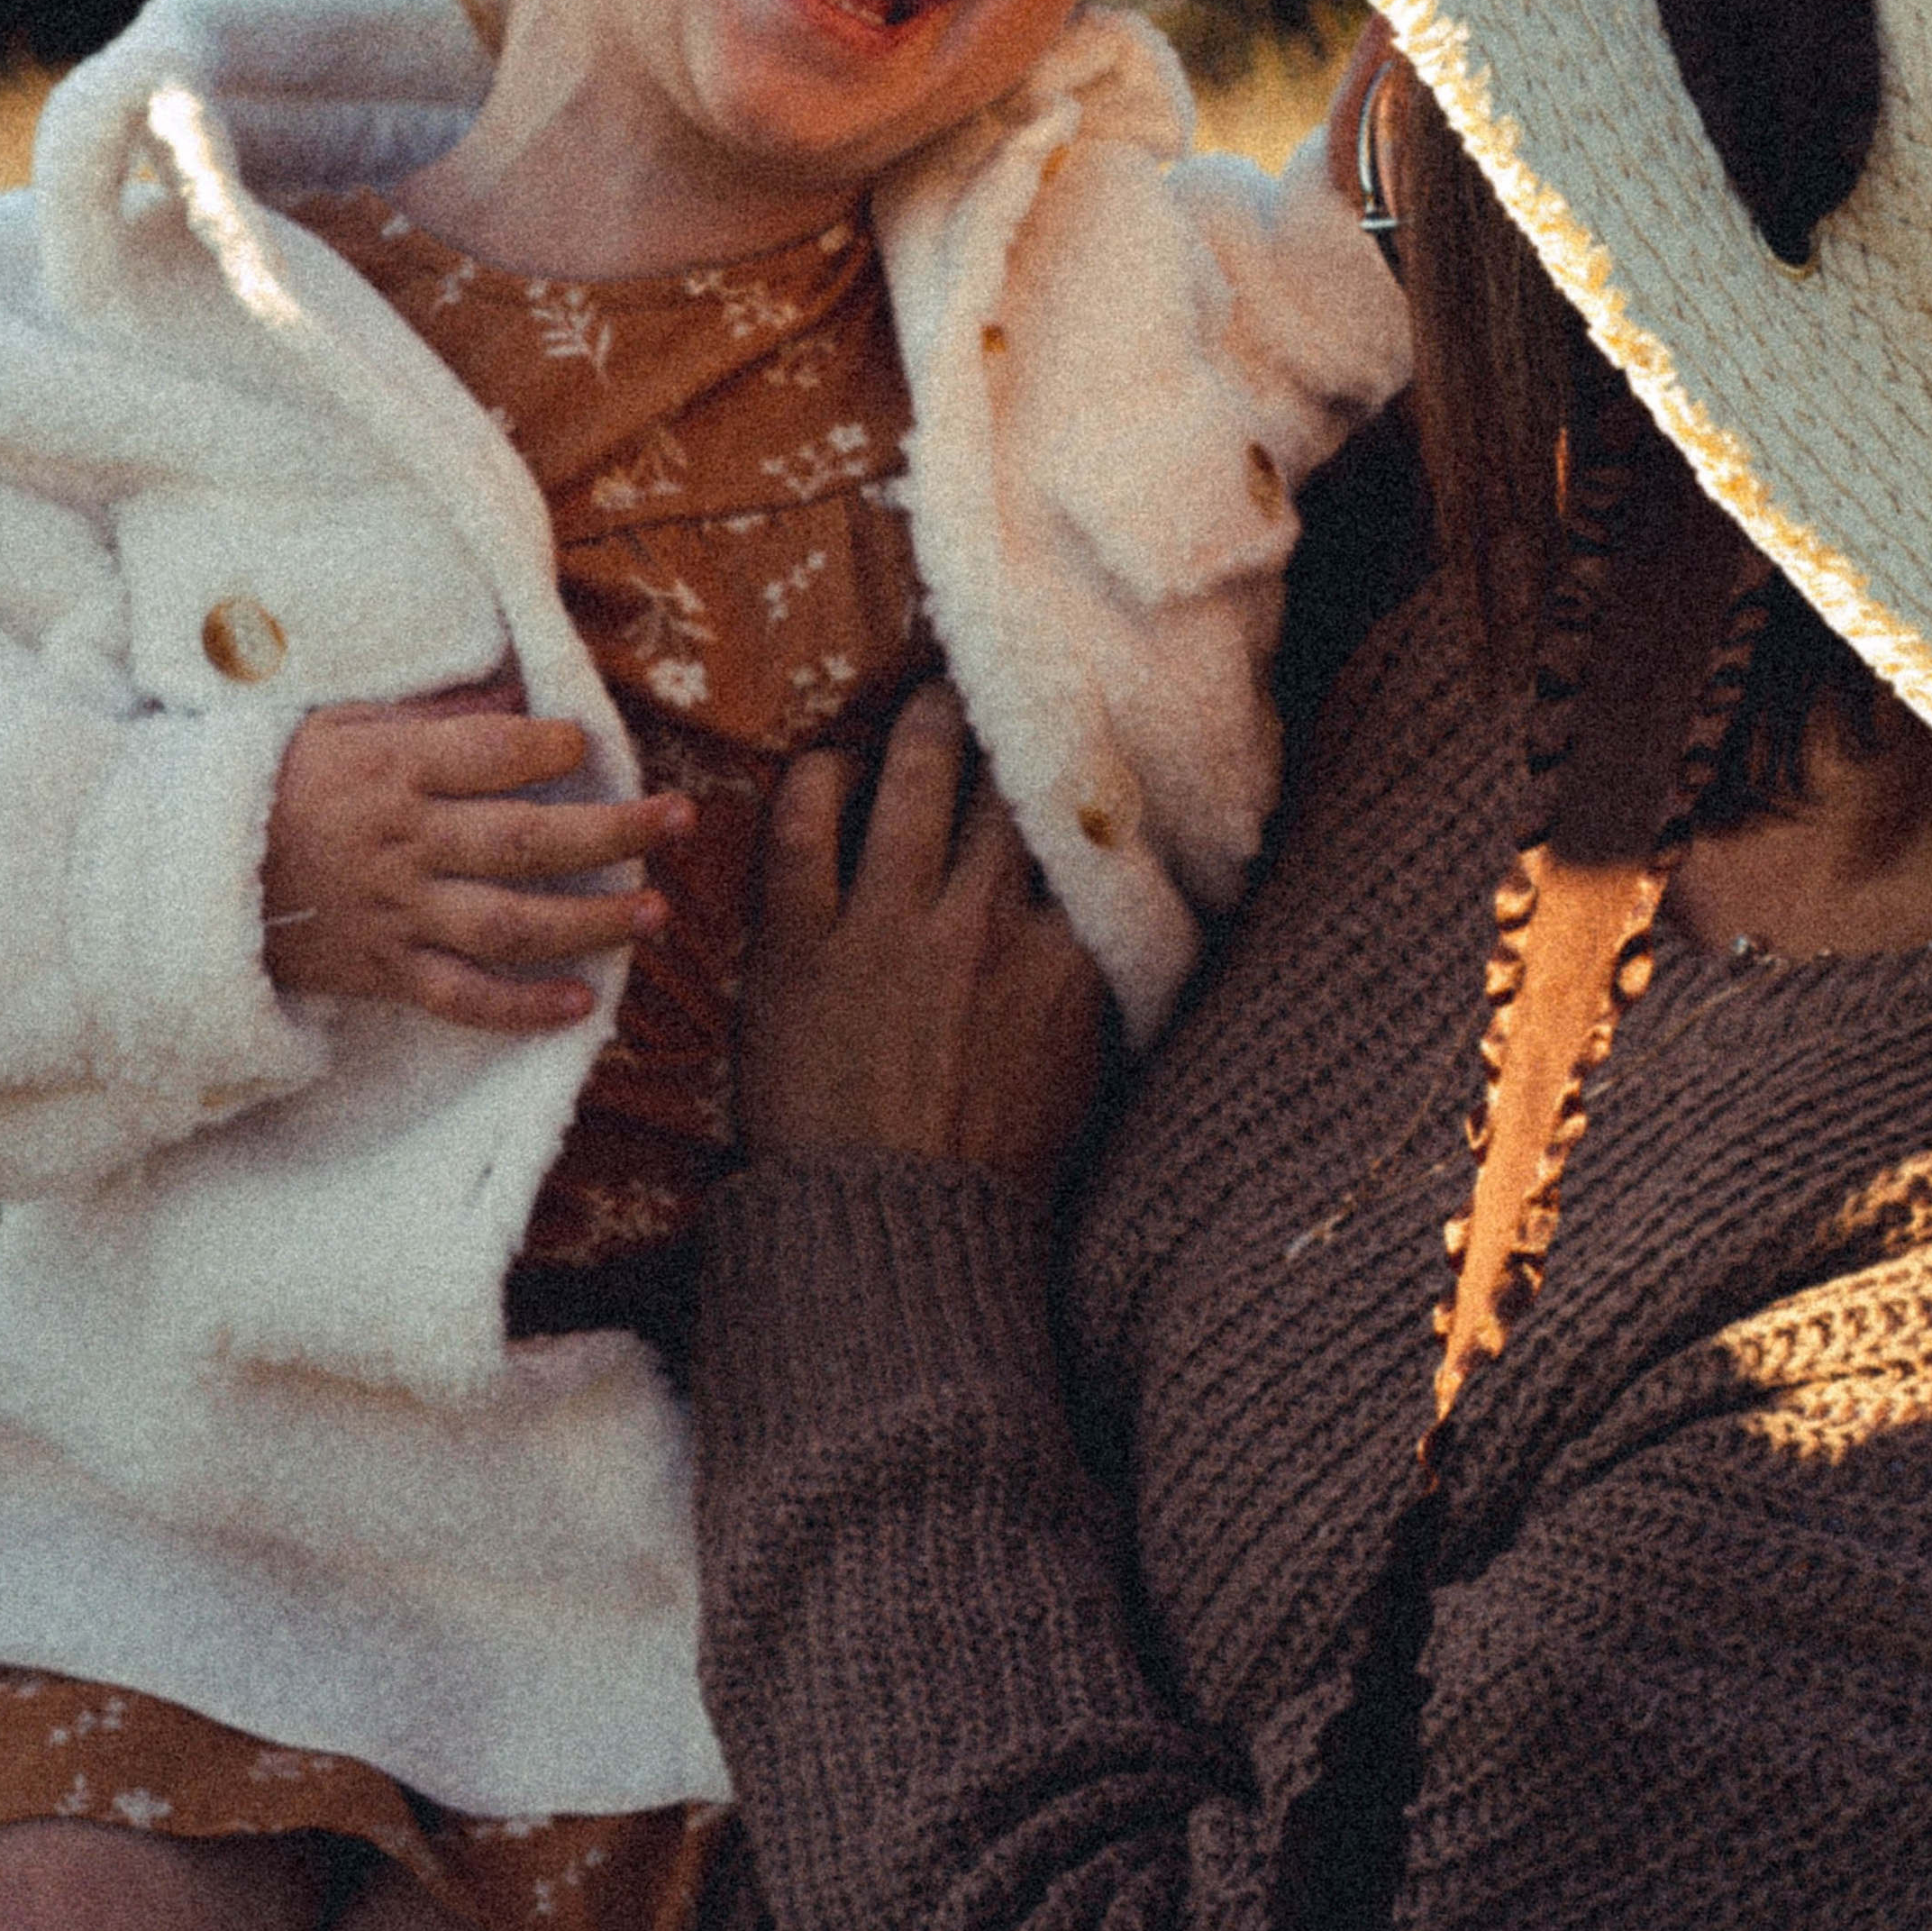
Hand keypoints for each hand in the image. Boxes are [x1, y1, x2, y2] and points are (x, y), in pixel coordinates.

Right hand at [261, 679, 691, 1036]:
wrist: (191, 875)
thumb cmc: (278, 782)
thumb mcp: (339, 722)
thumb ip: (429, 710)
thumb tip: (514, 694)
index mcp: (393, 770)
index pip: (490, 754)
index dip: (549, 747)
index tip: (588, 742)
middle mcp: (404, 843)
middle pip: (525, 840)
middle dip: (612, 831)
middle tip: (679, 819)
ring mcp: (397, 913)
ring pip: (509, 923)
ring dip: (590, 920)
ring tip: (654, 912)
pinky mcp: (386, 971)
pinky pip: (461, 997)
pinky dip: (521, 1008)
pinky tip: (580, 1002)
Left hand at [739, 681, 1107, 1193]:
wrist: (886, 1234)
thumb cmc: (991, 1168)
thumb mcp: (1083, 1069)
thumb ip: (1102, 982)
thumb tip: (1132, 919)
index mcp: (1065, 958)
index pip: (1083, 833)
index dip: (1081, 781)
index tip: (1080, 746)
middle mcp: (984, 923)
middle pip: (1006, 783)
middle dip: (1007, 727)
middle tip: (1000, 696)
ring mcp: (888, 926)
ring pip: (916, 776)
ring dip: (925, 724)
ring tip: (928, 699)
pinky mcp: (799, 941)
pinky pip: (805, 824)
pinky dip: (818, 781)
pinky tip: (828, 769)